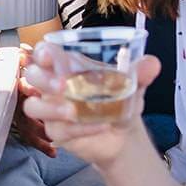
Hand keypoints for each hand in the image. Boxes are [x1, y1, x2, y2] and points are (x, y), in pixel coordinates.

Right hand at [21, 49, 161, 168]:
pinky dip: (77, 128)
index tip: (49, 54)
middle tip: (63, 86)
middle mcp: (54, 85)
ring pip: (34, 106)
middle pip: (32, 76)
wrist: (124, 134)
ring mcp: (52, 109)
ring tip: (73, 111)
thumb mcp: (134, 84)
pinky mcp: (57, 131)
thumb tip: (153, 63)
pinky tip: (98, 127)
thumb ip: (141, 72)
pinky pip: (57, 130)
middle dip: (43, 79)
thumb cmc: (120, 101)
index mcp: (68, 65)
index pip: (44, 52)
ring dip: (51, 108)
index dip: (41, 51)